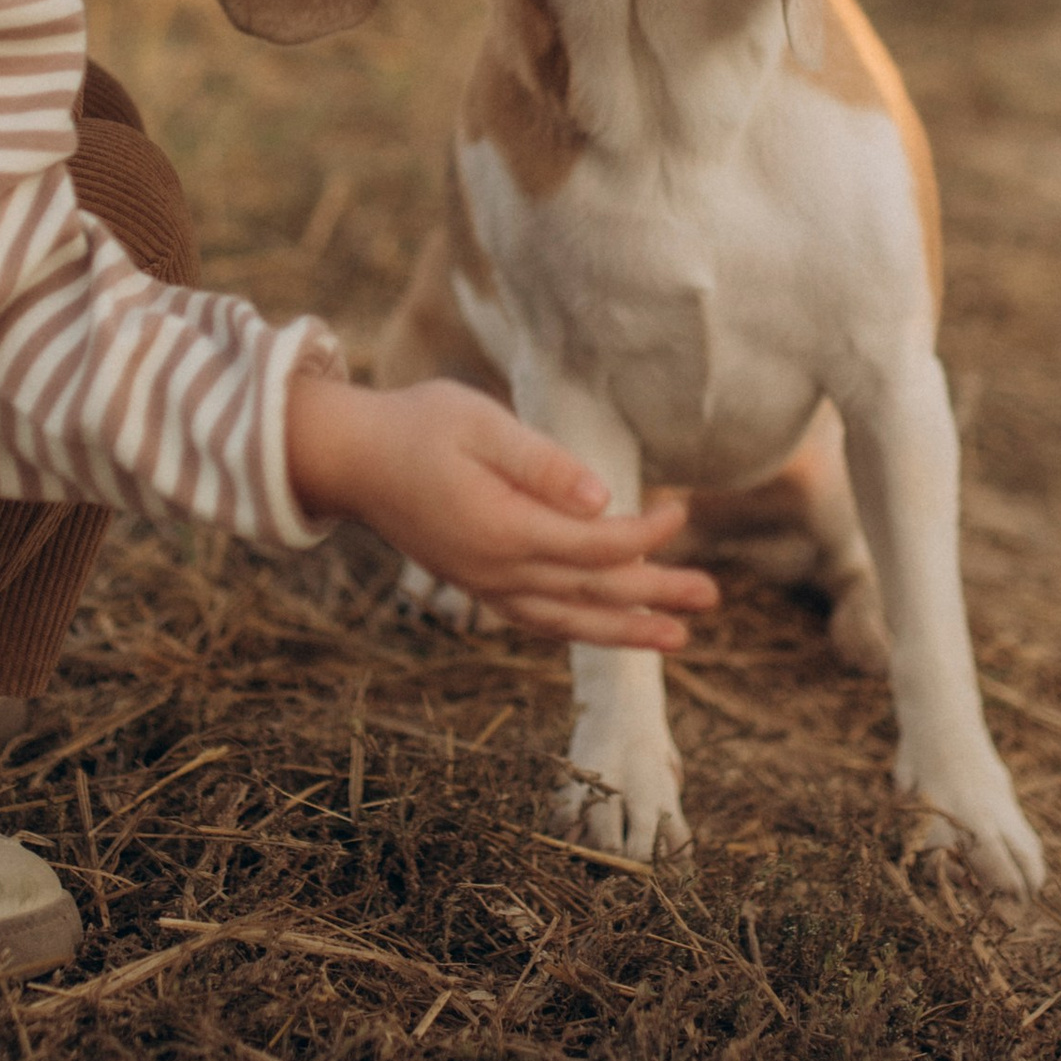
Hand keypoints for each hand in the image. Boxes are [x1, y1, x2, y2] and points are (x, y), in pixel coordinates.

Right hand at [285, 377, 717, 650]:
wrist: (349, 458)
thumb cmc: (417, 426)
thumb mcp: (480, 423)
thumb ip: (541, 463)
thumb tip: (601, 499)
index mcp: (504, 530)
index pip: (596, 546)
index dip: (645, 532)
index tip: (679, 507)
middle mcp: (497, 572)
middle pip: (593, 592)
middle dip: (655, 595)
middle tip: (711, 596)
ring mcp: (483, 584)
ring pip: (567, 619)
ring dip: (624, 629)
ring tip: (676, 638)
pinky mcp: (474, 583)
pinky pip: (537, 619)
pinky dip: (577, 627)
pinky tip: (603, 626)